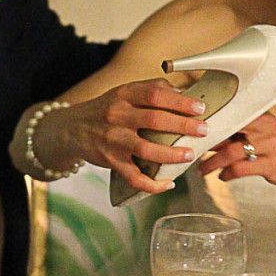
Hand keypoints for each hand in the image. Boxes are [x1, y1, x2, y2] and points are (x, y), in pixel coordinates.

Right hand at [13, 79, 207, 194]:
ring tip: (190, 155)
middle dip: (184, 126)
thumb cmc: (107, 109)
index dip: (180, 101)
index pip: (154, 94)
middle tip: (204, 130)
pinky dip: (152, 184)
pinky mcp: (111, 161)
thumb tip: (185, 95)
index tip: (200, 108)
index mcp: (124, 95)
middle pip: (155, 120)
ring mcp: (113, 140)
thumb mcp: (124, 92)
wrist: (71, 129)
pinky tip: (168, 183)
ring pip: (146, 150)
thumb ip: (151, 90)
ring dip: (171, 154)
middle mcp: (117, 116)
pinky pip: (133, 177)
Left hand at [199, 112, 275, 185]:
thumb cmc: (271, 147)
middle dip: (208, 142)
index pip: (232, 114)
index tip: (195, 129)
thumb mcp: (259, 131)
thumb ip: (236, 129)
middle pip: (229, 132)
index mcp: (261, 115)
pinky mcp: (272, 165)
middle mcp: (267, 128)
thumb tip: (203, 130)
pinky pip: (242, 169)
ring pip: (233, 152)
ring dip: (213, 162)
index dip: (212, 122)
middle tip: (193, 150)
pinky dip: (228, 174)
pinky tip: (222, 176)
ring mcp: (271, 147)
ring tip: (203, 169)